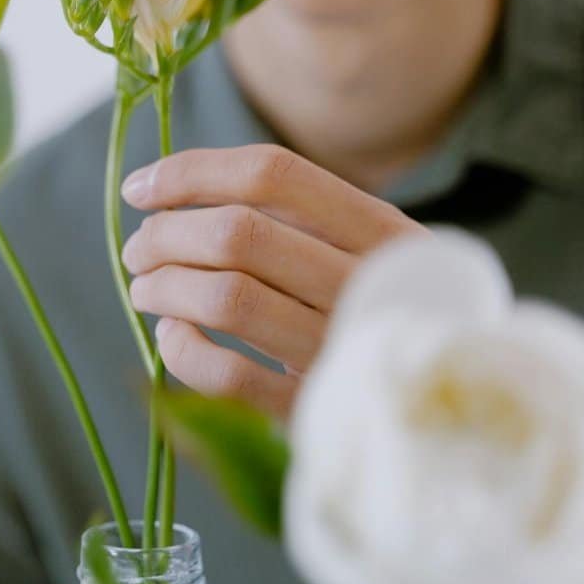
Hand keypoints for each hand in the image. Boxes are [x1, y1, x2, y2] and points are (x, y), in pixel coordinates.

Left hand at [121, 144, 426, 415]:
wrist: (443, 409)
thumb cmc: (374, 310)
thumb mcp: (359, 251)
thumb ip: (288, 216)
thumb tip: (161, 188)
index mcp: (382, 229)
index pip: (273, 174)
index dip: (192, 173)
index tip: (140, 188)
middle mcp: (367, 284)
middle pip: (238, 234)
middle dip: (166, 236)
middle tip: (140, 250)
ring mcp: (342, 349)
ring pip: (226, 299)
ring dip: (164, 288)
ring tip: (147, 289)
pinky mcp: (315, 410)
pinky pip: (228, 376)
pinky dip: (183, 351)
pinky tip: (174, 336)